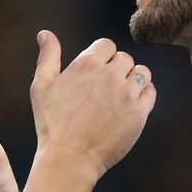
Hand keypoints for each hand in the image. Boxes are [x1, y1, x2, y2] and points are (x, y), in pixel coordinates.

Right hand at [30, 31, 155, 179]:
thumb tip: (45, 33)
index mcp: (87, 64)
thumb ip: (48, 56)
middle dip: (116, 69)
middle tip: (104, 89)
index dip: (102, 57)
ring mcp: (127, 94)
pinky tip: (131, 104)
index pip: (107, 45)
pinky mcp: (139, 113)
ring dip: (132, 80)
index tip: (95, 73)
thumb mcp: (41, 86)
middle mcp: (110, 75)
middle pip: (125, 58)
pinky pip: (150, 93)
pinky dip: (143, 95)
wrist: (69, 158)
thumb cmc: (52, 124)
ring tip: (119, 95)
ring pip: (141, 73)